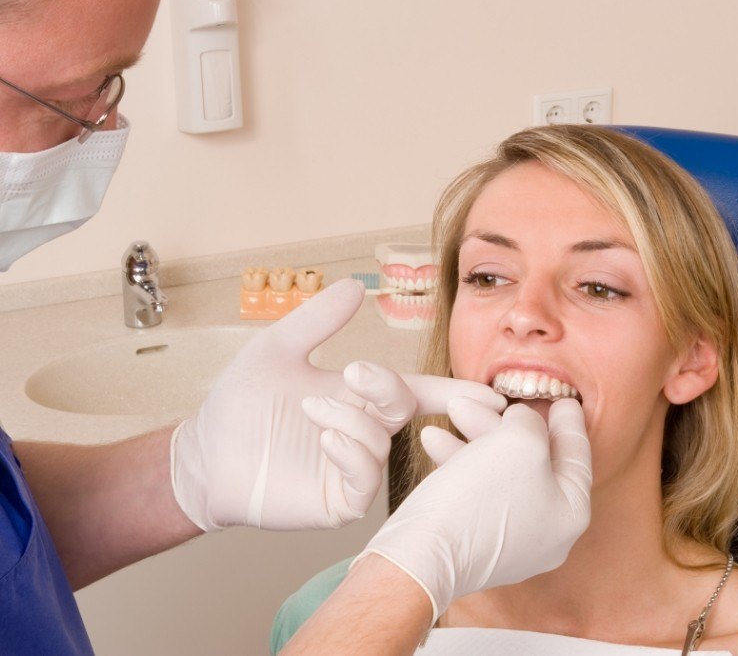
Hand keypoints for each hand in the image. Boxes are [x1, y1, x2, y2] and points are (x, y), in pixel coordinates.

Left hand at [170, 279, 505, 531]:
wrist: (205, 453)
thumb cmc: (240, 402)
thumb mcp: (278, 349)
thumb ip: (318, 320)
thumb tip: (355, 285)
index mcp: (356, 397)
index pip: (414, 392)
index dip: (450, 392)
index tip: (484, 392)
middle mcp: (361, 431)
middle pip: (403, 410)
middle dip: (388, 389)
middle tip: (356, 375)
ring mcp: (350, 468)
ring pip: (383, 445)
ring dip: (355, 421)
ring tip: (314, 411)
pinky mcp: (336, 500)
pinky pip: (365, 481)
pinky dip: (354, 454)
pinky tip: (327, 439)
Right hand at [354, 397, 591, 621]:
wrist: (424, 554)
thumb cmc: (480, 497)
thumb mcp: (519, 441)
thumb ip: (531, 422)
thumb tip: (523, 420)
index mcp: (570, 513)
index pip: (577, 456)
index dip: (569, 422)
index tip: (565, 399)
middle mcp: (545, 532)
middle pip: (534, 461)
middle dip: (507, 423)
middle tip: (494, 397)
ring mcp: (509, 541)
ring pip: (499, 472)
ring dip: (476, 436)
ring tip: (453, 409)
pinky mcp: (474, 542)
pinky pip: (475, 490)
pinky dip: (459, 462)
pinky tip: (434, 439)